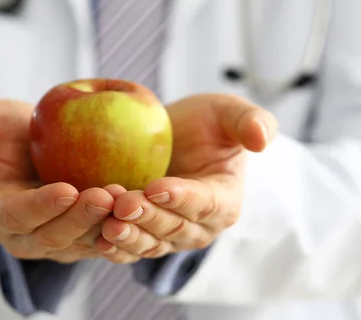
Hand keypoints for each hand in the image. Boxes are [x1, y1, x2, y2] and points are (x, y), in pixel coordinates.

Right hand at [0, 100, 125, 262]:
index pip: (17, 215)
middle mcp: (25, 237)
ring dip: (105, 225)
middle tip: (106, 194)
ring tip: (127, 198)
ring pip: (83, 243)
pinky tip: (142, 210)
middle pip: (54, 237)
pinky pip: (103, 241)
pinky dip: (122, 229)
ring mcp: (56, 243)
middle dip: (80, 218)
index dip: (40, 207)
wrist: (40, 149)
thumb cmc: (13, 133)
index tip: (66, 190)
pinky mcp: (83, 240)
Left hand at [94, 94, 277, 262]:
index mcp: (224, 200)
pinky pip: (130, 248)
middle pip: (173, 227)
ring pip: (150, 243)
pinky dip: (115, 247)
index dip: (182, 197)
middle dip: (148, 217)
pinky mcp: (144, 237)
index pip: (205, 202)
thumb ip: (250, 121)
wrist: (174, 139)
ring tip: (107, 222)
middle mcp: (199, 226)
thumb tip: (263, 139)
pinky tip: (96, 239)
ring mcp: (169, 236)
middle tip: (123, 201)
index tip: (157, 186)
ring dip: (129, 235)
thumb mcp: (228, 113)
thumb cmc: (205, 125)